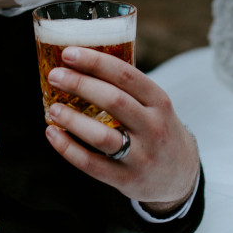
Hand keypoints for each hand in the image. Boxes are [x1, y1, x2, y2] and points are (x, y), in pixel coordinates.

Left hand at [44, 47, 200, 216]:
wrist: (180, 174)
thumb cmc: (156, 129)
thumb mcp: (155, 106)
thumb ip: (126, 89)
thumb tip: (79, 63)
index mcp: (159, 102)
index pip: (126, 75)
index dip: (96, 62)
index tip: (69, 53)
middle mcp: (153, 127)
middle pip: (113, 101)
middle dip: (80, 85)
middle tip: (55, 75)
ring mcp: (141, 156)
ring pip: (102, 136)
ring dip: (73, 120)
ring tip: (53, 109)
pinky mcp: (127, 179)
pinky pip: (92, 164)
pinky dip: (68, 149)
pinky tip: (52, 134)